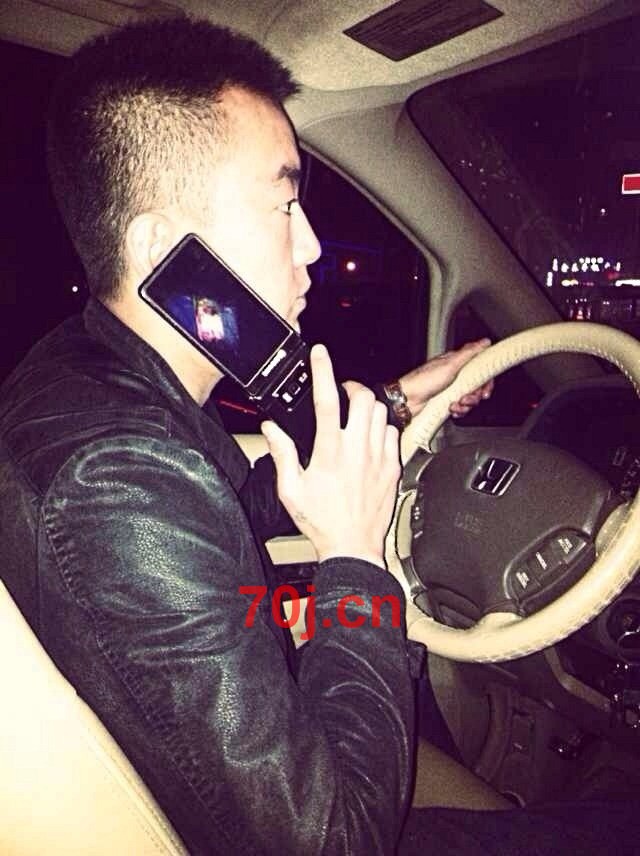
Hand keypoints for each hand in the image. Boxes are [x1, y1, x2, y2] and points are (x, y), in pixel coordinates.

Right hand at [261, 345, 399, 568]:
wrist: (353, 547)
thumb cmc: (321, 521)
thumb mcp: (291, 489)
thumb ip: (282, 453)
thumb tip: (271, 428)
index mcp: (329, 451)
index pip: (327, 400)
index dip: (323, 371)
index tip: (320, 353)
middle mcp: (357, 450)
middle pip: (363, 398)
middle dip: (352, 388)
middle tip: (341, 393)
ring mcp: (378, 457)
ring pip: (381, 413)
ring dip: (367, 406)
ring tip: (354, 415)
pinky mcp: (392, 468)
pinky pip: (393, 434)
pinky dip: (382, 427)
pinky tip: (370, 437)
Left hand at [399, 339, 493, 418]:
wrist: (407, 400)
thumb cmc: (423, 380)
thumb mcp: (449, 364)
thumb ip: (468, 353)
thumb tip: (484, 342)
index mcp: (456, 363)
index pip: (479, 368)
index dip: (485, 379)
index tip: (485, 388)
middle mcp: (454, 376)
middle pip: (477, 386)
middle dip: (475, 395)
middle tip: (468, 398)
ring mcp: (450, 390)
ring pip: (469, 398)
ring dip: (466, 404)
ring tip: (456, 404)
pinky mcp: (446, 402)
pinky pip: (460, 408)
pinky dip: (458, 410)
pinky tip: (451, 409)